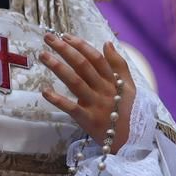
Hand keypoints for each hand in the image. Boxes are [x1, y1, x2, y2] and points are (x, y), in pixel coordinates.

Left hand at [39, 33, 135, 151]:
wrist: (132, 140)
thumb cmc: (128, 111)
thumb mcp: (129, 86)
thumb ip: (119, 64)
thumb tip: (107, 43)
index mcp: (113, 81)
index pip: (96, 58)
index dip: (80, 45)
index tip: (65, 35)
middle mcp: (104, 90)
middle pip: (83, 66)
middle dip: (65, 50)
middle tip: (48, 38)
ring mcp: (95, 104)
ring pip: (75, 82)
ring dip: (58, 67)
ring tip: (43, 55)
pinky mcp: (87, 120)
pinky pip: (71, 108)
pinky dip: (58, 99)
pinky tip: (44, 90)